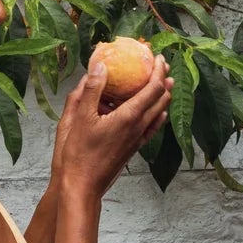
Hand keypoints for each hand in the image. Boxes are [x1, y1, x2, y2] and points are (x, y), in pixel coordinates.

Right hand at [52, 54, 172, 197]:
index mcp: (128, 117)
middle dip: (164, 79)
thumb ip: (91, 89)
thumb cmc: (78, 153)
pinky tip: (158, 114)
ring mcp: (138, 139)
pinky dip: (158, 115)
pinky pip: (152, 127)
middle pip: (161, 99)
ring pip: (159, 113)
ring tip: (164, 83)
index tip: (158, 57)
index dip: (158, 70)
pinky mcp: (134, 148)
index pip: (154, 88)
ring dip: (163, 96)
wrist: (83, 185)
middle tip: (161, 65)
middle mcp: (139, 127)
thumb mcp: (79, 117)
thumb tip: (101, 66)